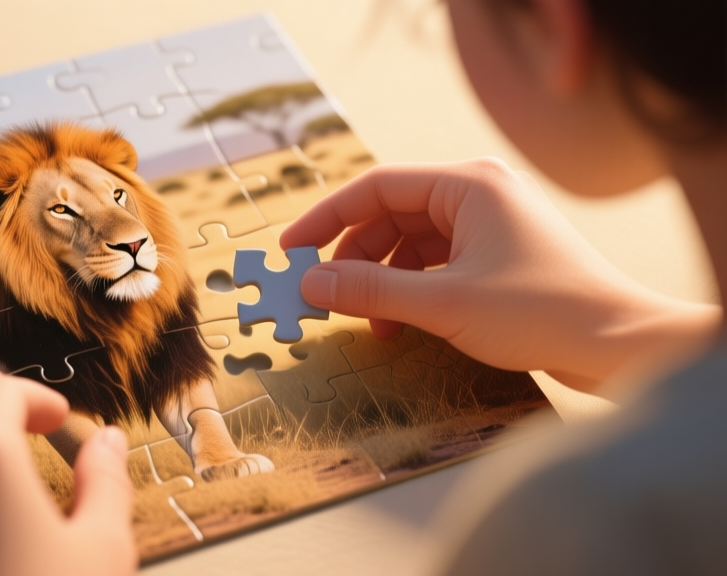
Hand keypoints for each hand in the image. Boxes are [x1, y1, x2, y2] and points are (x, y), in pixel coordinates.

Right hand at [281, 159, 717, 389]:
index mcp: (467, 183)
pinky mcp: (496, 256)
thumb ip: (371, 290)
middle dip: (353, 256)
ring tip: (364, 320)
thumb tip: (311, 284)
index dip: (327, 218)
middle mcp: (477, 194)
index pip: (377, 187)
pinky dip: (409, 290)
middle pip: (391, 215)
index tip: (292, 250)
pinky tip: (396, 323)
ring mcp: (488, 225)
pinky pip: (434, 263)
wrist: (617, 344)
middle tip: (320, 292)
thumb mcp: (443, 303)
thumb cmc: (540, 312)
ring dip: (380, 279)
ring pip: (410, 243)